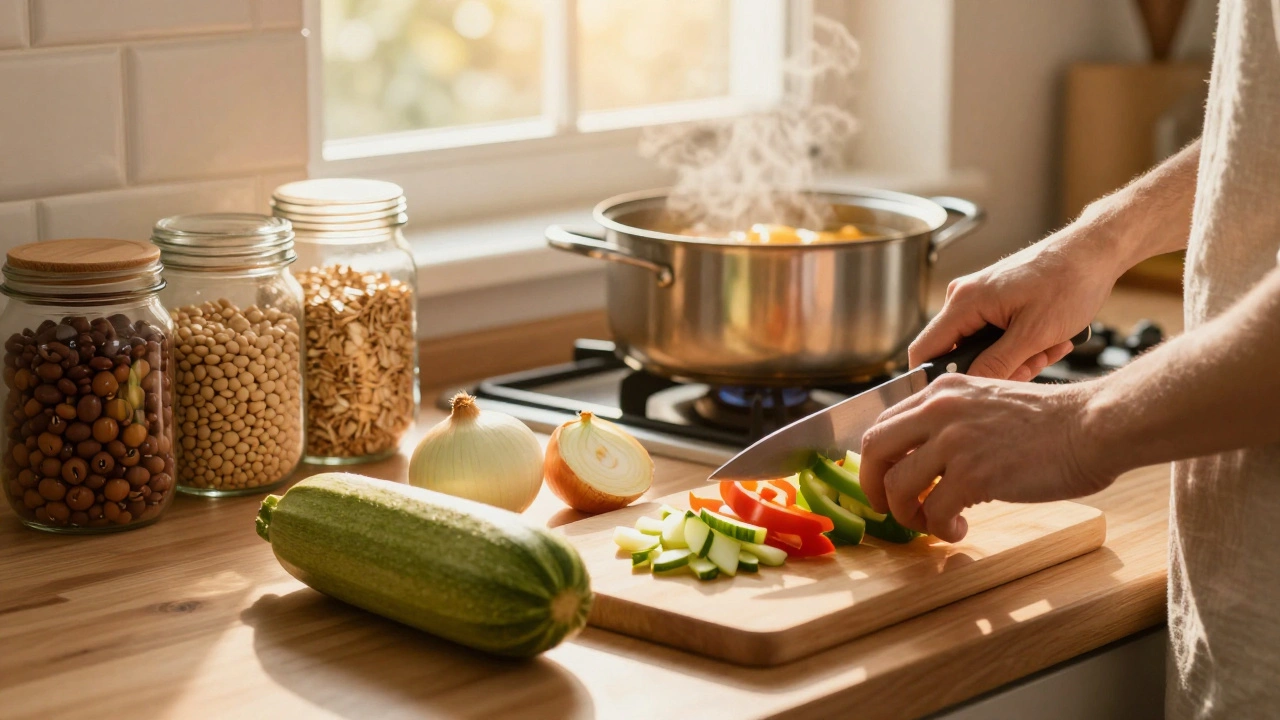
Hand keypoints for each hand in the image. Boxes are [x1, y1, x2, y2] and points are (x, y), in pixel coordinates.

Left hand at [858, 374, 1115, 542]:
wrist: (1093, 426)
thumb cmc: (1051, 422)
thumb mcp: (988, 402)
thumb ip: (953, 421)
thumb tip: (926, 459)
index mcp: (942, 391)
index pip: (884, 423)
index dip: (877, 459)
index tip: (884, 479)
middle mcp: (940, 410)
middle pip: (875, 450)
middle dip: (873, 486)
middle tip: (887, 508)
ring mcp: (955, 441)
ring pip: (898, 486)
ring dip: (908, 515)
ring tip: (931, 524)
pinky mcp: (974, 474)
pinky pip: (935, 512)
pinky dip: (941, 529)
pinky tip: (958, 530)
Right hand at [911, 228, 1119, 379]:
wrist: (1094, 251)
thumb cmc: (1069, 282)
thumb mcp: (1034, 334)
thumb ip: (996, 364)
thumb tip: (968, 387)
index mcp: (964, 302)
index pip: (924, 350)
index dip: (932, 379)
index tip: (959, 397)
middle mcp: (964, 297)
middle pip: (957, 352)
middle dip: (994, 369)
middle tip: (1031, 368)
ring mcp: (979, 297)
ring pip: (982, 347)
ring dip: (1015, 358)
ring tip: (1049, 349)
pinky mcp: (995, 300)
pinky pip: (996, 335)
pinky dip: (1021, 344)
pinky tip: (1049, 340)